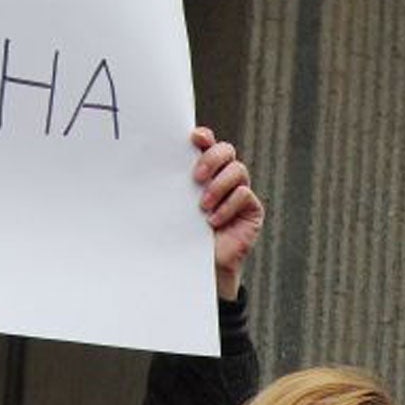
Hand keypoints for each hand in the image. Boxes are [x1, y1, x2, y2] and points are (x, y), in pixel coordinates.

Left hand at [192, 126, 262, 300]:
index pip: (208, 144)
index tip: (193, 138)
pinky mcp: (251, 209)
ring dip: (218, 186)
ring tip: (202, 206)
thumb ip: (175, 184)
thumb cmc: (184, 234)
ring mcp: (240, 192)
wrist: (200, 267)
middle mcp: (224, 177)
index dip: (204, 137)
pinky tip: (213, 221)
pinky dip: (227, 206)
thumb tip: (153, 164)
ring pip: (237, 170)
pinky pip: (244, 195)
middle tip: (196, 178)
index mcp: (205, 171)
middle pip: (226, 150)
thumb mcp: (176, 206)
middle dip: (212, 159)